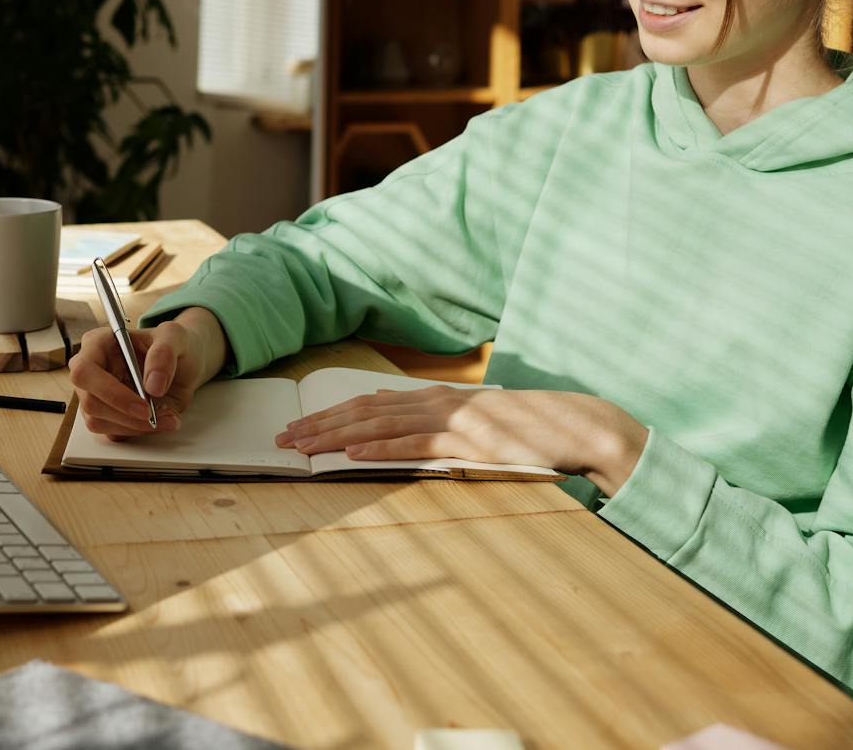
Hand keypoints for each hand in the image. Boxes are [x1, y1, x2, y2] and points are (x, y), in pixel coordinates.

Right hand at [68, 306, 227, 440]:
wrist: (181, 364)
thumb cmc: (171, 345)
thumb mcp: (174, 337)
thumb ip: (164, 355)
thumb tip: (152, 386)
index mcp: (97, 344)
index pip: (85, 371)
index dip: (110, 392)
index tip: (143, 406)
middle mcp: (90, 371)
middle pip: (90, 402)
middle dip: (125, 416)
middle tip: (156, 417)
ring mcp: (95, 395)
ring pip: (99, 422)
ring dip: (136, 427)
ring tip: (168, 417)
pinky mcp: (106, 415)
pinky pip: (113, 432)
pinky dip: (139, 431)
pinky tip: (160, 421)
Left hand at [274, 386, 649, 491]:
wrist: (572, 427)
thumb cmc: (522, 430)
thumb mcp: (470, 422)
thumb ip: (431, 418)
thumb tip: (387, 409)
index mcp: (433, 398)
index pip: (367, 404)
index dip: (328, 415)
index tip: (295, 426)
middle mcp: (435, 402)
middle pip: (363, 411)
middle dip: (318, 424)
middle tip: (281, 439)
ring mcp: (450, 419)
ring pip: (379, 424)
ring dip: (336, 435)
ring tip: (302, 446)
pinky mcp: (466, 440)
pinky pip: (414, 444)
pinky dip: (380, 447)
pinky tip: (352, 453)